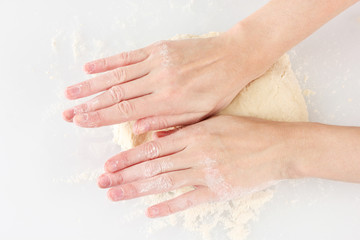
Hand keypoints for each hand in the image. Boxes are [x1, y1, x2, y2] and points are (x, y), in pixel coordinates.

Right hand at [62, 28, 273, 132]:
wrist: (233, 58)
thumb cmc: (219, 90)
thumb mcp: (199, 116)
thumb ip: (167, 123)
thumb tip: (139, 130)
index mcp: (169, 102)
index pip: (126, 111)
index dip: (100, 117)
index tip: (81, 121)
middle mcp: (159, 82)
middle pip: (116, 94)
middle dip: (89, 104)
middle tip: (68, 111)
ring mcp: (157, 63)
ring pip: (117, 75)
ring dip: (91, 84)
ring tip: (71, 92)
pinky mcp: (159, 49)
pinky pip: (129, 55)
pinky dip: (108, 62)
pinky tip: (91, 67)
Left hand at [97, 116, 300, 217]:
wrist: (278, 147)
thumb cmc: (246, 131)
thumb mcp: (214, 121)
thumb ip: (184, 127)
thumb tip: (156, 132)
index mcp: (194, 134)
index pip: (153, 147)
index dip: (129, 157)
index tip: (110, 164)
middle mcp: (196, 153)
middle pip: (153, 166)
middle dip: (125, 175)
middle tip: (103, 182)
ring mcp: (207, 173)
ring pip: (165, 182)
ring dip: (137, 190)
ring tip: (116, 195)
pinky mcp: (218, 191)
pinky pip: (189, 200)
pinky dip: (169, 206)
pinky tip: (150, 211)